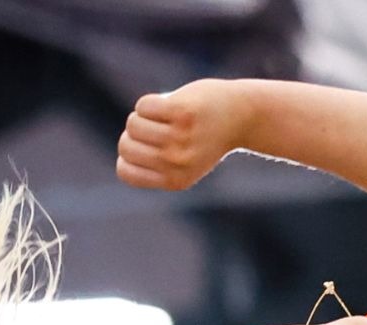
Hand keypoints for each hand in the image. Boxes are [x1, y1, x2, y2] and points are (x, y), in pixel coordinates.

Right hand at [116, 79, 253, 190]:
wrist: (242, 117)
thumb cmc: (204, 138)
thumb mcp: (181, 162)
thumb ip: (155, 163)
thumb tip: (126, 152)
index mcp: (176, 180)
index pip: (125, 171)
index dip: (127, 156)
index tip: (144, 146)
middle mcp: (178, 162)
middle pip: (126, 146)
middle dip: (133, 134)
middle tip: (154, 127)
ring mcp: (181, 137)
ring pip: (133, 124)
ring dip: (142, 116)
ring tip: (162, 116)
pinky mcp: (182, 112)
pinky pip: (143, 106)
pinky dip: (150, 102)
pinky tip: (167, 103)